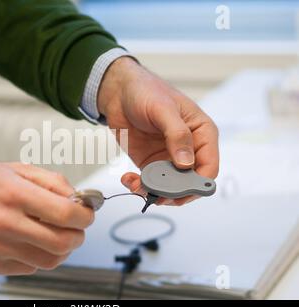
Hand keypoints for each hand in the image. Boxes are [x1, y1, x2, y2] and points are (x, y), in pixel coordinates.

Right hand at [0, 162, 92, 274]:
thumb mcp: (16, 168)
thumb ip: (51, 181)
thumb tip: (77, 199)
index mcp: (14, 194)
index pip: (65, 214)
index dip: (85, 216)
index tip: (86, 214)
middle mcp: (5, 223)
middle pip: (62, 242)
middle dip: (78, 235)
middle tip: (76, 227)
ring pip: (49, 260)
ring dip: (62, 249)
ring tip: (55, 234)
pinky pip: (30, 268)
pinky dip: (39, 256)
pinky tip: (32, 241)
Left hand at [98, 57, 218, 204]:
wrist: (118, 92)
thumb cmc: (146, 91)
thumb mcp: (163, 109)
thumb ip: (177, 134)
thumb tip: (186, 163)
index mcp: (202, 133)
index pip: (209, 166)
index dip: (198, 183)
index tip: (181, 191)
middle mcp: (189, 149)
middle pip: (189, 182)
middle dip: (173, 193)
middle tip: (156, 194)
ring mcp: (169, 158)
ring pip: (169, 187)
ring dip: (154, 191)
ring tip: (136, 185)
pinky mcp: (150, 163)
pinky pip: (150, 182)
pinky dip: (139, 186)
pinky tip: (129, 179)